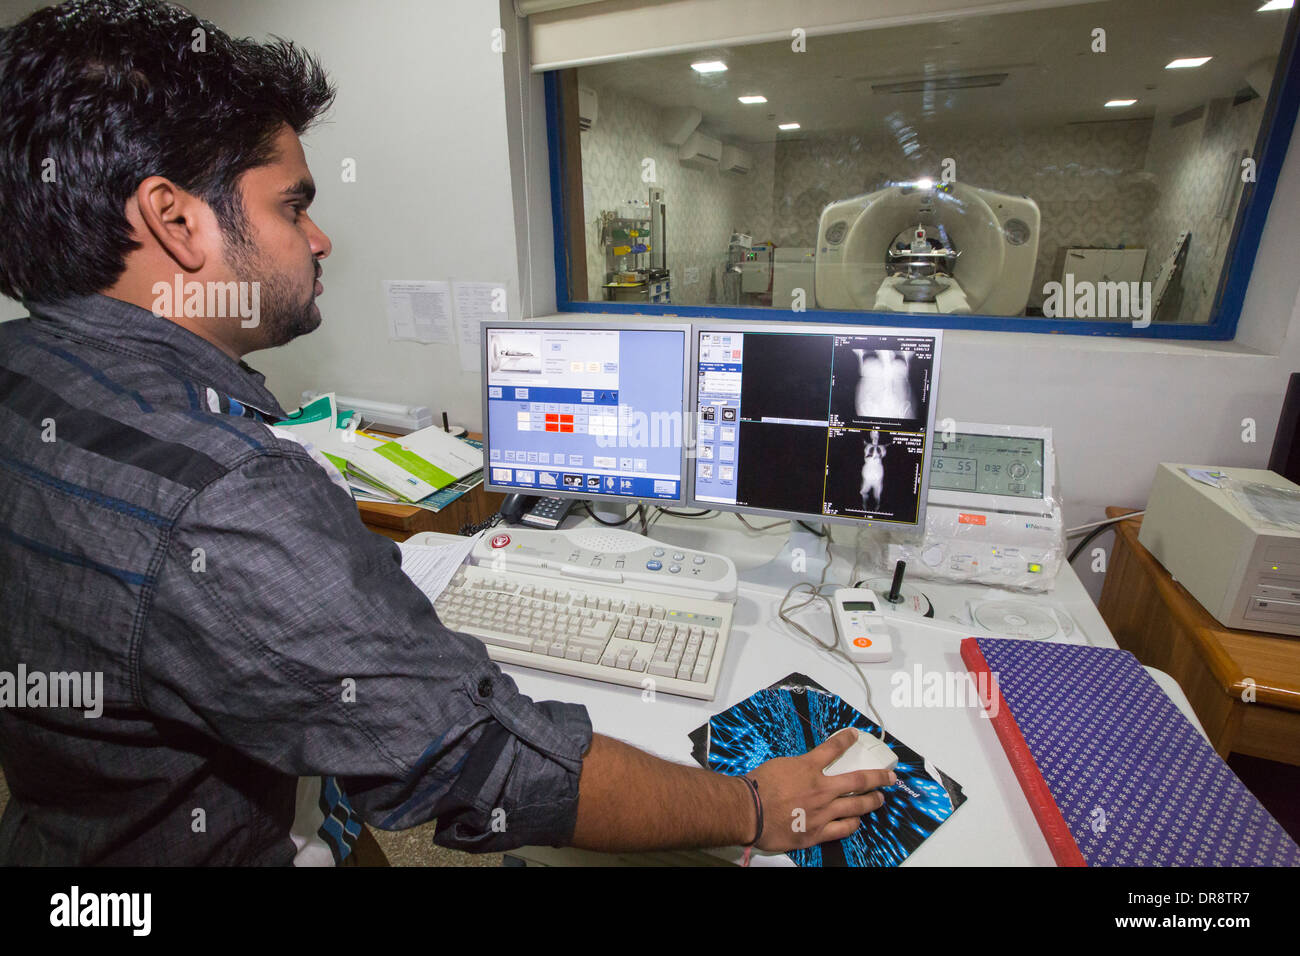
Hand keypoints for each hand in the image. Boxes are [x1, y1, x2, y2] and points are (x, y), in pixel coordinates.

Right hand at [746, 729, 895, 851]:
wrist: (748, 811)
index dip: (847, 739)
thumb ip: (797, 767)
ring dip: (871, 801)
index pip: (833, 748)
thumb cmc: (757, 787)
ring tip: (880, 799)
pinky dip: (852, 824)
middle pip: (858, 780)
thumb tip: (804, 770)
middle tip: (889, 776)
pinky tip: (857, 821)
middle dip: (878, 777)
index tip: (855, 734)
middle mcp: (821, 788)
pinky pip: (843, 829)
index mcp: (808, 768)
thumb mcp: (778, 765)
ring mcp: (822, 812)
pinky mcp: (817, 832)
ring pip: (856, 806)